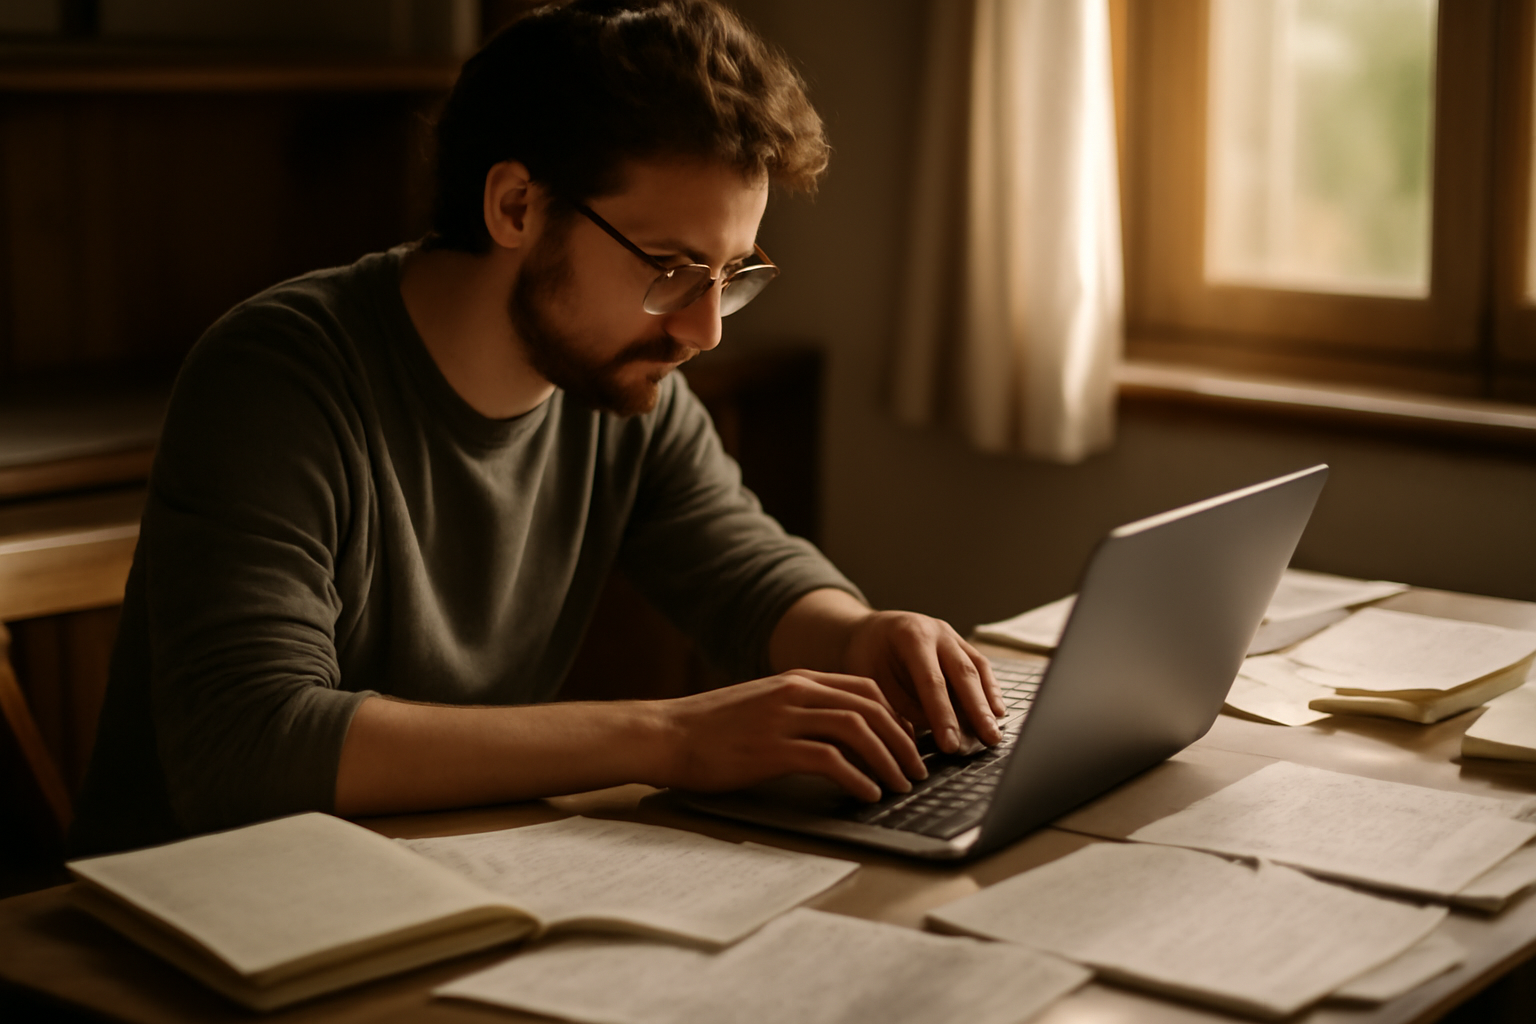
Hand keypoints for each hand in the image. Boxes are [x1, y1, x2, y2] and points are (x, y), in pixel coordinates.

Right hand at [654, 670, 926, 800]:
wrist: (666, 734)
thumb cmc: (710, 729)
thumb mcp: (761, 706)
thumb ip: (799, 711)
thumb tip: (838, 738)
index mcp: (796, 680)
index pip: (865, 688)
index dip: (896, 716)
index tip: (909, 743)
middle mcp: (796, 692)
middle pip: (871, 707)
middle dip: (903, 741)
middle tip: (917, 770)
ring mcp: (784, 718)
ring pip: (858, 729)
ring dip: (888, 759)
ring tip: (901, 785)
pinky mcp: (772, 748)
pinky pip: (830, 760)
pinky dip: (857, 778)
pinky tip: (867, 794)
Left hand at [841, 611, 1005, 753]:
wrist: (867, 630)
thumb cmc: (865, 656)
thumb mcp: (871, 679)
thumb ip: (901, 703)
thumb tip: (934, 729)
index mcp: (910, 636)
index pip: (931, 681)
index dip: (943, 715)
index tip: (951, 745)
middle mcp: (936, 631)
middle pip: (963, 673)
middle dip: (977, 710)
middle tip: (988, 740)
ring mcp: (951, 635)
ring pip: (977, 669)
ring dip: (988, 702)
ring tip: (995, 732)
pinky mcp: (960, 643)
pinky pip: (980, 666)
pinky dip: (990, 689)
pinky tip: (997, 711)